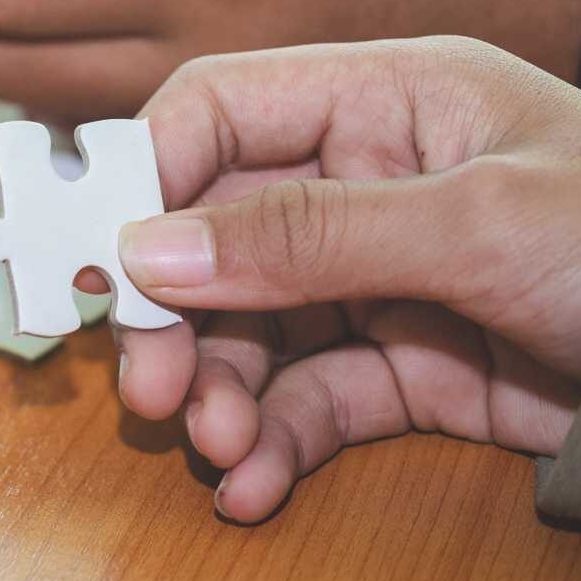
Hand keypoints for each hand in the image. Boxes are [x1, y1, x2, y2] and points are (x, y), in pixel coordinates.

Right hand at [108, 37, 580, 521]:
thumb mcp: (477, 224)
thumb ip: (308, 234)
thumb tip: (149, 249)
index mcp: (385, 100)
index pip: (217, 111)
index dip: (145, 177)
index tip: (103, 262)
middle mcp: (367, 181)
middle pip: (215, 236)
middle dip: (174, 316)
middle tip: (148, 386)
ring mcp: (382, 277)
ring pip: (247, 328)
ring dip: (215, 389)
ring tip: (215, 445)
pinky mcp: (406, 365)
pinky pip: (304, 399)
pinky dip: (270, 442)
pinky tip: (253, 481)